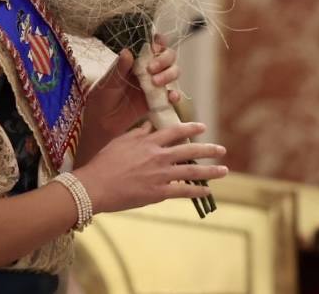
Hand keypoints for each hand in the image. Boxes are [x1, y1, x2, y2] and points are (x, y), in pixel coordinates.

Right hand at [75, 121, 226, 213]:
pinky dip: (196, 191)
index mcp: (149, 142)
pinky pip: (183, 190)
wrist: (94, 186)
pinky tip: (207, 192)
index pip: (175, 131)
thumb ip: (137, 133)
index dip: (191, 128)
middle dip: (208, 150)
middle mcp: (159, 156)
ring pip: (192, 171)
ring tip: (224, 170)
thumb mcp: (120, 141)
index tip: (202, 127)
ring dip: (210, 171)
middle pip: (190, 150)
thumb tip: (148, 126)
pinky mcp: (158, 192)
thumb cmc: (104, 163)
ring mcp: (160, 174)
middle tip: (222, 149)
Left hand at [83, 34, 180, 141]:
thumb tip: (127, 52)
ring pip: (173, 72)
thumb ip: (119, 68)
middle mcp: (148, 70)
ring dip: (169, 74)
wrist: (101, 123)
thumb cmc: (101, 98)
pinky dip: (175, 95)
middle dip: (164, 59)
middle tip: (152, 68)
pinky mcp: (158, 100)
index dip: (159, 42)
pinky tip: (171, 97)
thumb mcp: (108, 81)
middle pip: (168, 57)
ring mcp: (155, 85)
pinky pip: (172, 95)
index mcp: (136, 60)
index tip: (155, 46)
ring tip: (156, 82)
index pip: (153, 45)